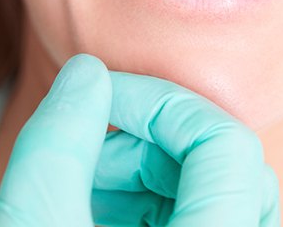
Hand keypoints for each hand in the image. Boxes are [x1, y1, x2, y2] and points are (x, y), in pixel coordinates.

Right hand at [0, 54, 279, 225]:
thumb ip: (57, 145)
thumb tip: (86, 73)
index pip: (225, 143)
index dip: (158, 102)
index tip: (99, 98)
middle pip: (222, 157)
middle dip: (147, 133)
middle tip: (88, 145)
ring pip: (215, 183)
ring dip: (149, 163)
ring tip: (89, 181)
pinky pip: (202, 210)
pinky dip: (153, 195)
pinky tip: (104, 208)